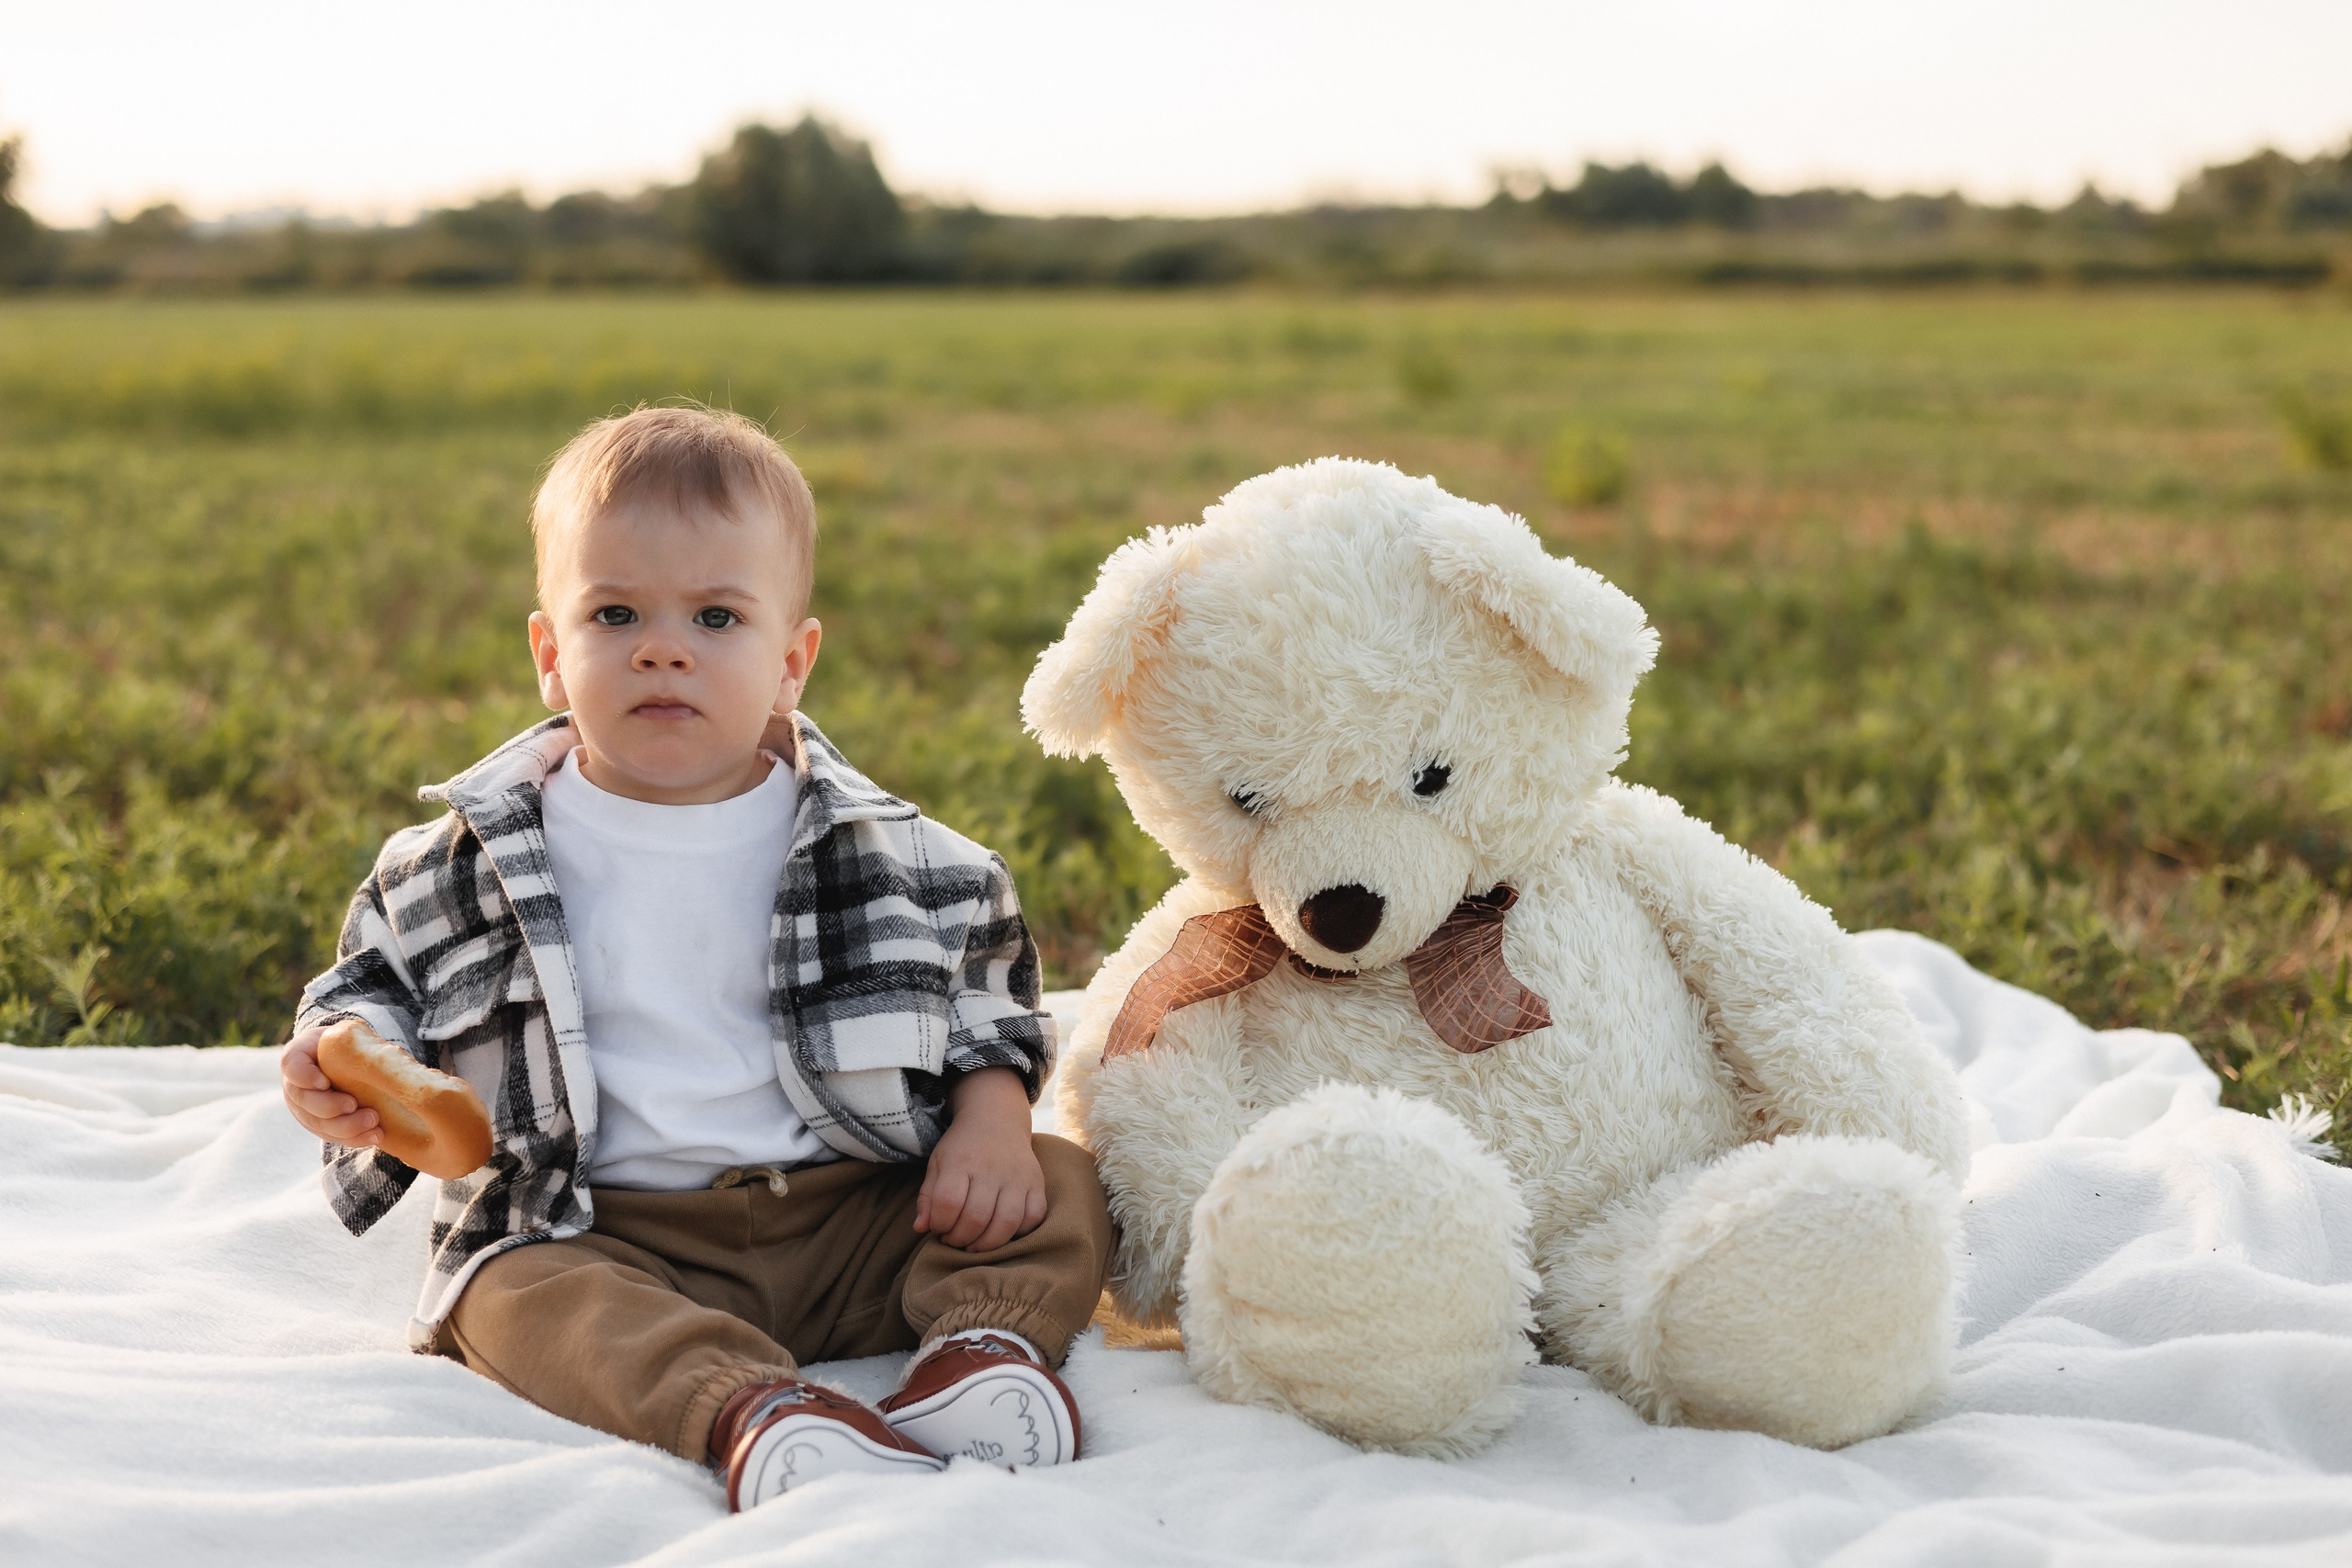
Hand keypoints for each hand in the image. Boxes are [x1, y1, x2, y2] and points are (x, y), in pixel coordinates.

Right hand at [280, 1024, 382, 1148]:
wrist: (340, 1060)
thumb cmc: (342, 1044)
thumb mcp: (343, 1033)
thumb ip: (352, 1038)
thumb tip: (380, 1050)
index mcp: (297, 1057)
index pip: (293, 1066)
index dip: (305, 1077)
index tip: (324, 1083)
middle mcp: (295, 1086)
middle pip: (305, 1101)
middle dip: (329, 1106)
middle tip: (352, 1105)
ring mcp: (305, 1110)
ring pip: (320, 1124)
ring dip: (346, 1127)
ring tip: (373, 1121)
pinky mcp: (321, 1126)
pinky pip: (335, 1136)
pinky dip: (355, 1138)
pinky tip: (374, 1136)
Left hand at [915, 1067, 1044, 1251]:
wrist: (997, 1119)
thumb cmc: (963, 1147)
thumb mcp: (938, 1163)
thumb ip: (928, 1197)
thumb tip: (921, 1228)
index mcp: (961, 1161)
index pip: (948, 1202)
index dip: (940, 1224)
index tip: (938, 1228)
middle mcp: (992, 1168)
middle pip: (976, 1217)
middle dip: (960, 1239)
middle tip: (955, 1240)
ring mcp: (1017, 1176)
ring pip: (1007, 1222)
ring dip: (987, 1244)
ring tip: (975, 1245)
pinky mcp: (1036, 1183)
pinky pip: (1034, 1217)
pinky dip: (1019, 1233)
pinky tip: (1002, 1231)